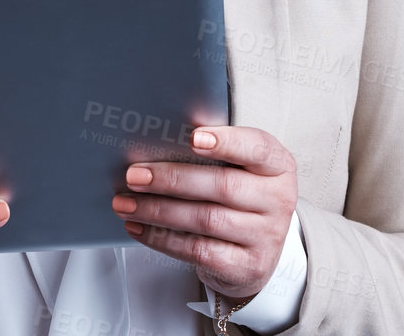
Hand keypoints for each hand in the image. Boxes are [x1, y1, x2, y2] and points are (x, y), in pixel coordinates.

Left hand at [111, 125, 297, 299]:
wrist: (254, 252)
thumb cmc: (238, 199)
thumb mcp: (239, 170)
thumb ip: (212, 153)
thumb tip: (158, 140)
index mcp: (277, 166)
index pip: (258, 148)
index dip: (227, 142)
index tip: (193, 137)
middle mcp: (278, 200)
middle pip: (223, 186)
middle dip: (172, 179)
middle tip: (134, 175)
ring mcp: (266, 237)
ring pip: (206, 219)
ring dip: (158, 210)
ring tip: (126, 203)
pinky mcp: (247, 266)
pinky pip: (198, 250)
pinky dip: (162, 238)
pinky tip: (139, 227)